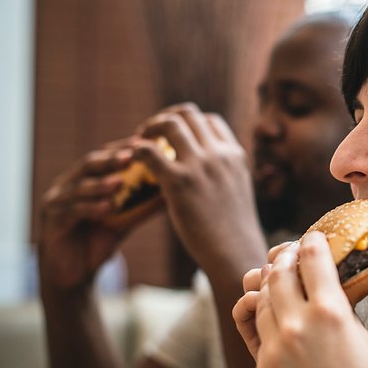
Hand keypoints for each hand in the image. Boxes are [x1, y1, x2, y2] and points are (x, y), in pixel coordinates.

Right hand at [38, 142, 132, 291]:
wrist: (74, 275)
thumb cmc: (99, 241)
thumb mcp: (125, 220)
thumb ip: (143, 205)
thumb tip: (174, 192)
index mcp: (85, 179)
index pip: (104, 155)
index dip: (123, 148)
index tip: (145, 142)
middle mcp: (68, 185)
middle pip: (88, 164)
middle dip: (110, 159)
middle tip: (132, 155)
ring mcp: (56, 202)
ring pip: (78, 187)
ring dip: (100, 184)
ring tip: (120, 182)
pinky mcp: (51, 222)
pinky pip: (71, 211)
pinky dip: (90, 208)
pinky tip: (108, 208)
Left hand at [133, 102, 266, 277]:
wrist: (234, 253)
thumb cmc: (233, 231)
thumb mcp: (235, 193)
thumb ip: (222, 174)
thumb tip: (205, 171)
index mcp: (235, 155)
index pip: (210, 120)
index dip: (188, 123)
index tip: (173, 137)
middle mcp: (219, 154)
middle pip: (188, 114)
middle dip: (165, 119)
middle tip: (149, 135)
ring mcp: (200, 165)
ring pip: (169, 124)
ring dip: (149, 129)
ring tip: (137, 143)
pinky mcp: (179, 182)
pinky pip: (149, 151)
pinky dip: (137, 150)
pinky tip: (132, 162)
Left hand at [244, 232, 367, 367]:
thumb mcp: (362, 335)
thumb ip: (340, 304)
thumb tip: (327, 279)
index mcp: (331, 312)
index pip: (312, 257)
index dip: (312, 241)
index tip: (313, 238)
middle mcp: (298, 324)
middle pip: (279, 271)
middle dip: (285, 256)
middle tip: (291, 253)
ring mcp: (276, 346)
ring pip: (262, 296)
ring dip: (271, 282)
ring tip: (279, 277)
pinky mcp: (262, 366)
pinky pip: (257, 327)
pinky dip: (265, 312)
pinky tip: (274, 309)